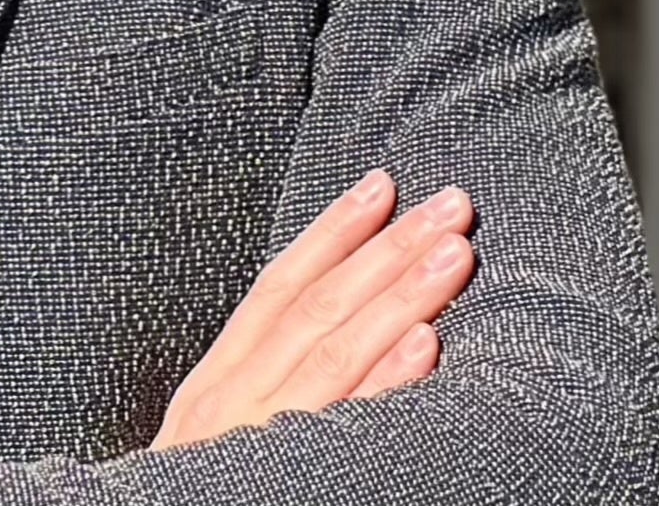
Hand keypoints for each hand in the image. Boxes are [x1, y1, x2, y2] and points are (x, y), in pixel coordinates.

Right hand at [151, 169, 474, 450]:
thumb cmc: (203, 498)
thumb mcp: (215, 444)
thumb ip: (260, 392)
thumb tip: (335, 338)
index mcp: (218, 387)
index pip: (280, 288)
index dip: (332, 232)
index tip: (381, 183)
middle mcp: (235, 403)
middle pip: (318, 306)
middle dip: (386, 247)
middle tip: (450, 202)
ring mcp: (262, 441)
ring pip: (337, 351)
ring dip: (401, 295)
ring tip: (455, 252)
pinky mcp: (291, 482)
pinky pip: (346, 426)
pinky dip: (386, 382)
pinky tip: (427, 346)